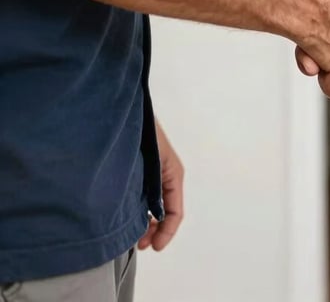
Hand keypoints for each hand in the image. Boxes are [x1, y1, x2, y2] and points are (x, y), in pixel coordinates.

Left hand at [139, 121, 183, 251]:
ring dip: (146, 222)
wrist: (124, 112)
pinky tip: (126, 216)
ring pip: (153, 205)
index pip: (175, 211)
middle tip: (139, 244)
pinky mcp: (139, 170)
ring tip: (131, 234)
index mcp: (173, 173)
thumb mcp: (153, 165)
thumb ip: (154, 192)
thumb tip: (150, 220)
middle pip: (165, 211)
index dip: (166, 232)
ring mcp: (152, 172)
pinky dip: (138, 209)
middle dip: (155, 230)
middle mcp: (165, 175)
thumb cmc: (141, 133)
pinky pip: (143, 195)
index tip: (153, 247)